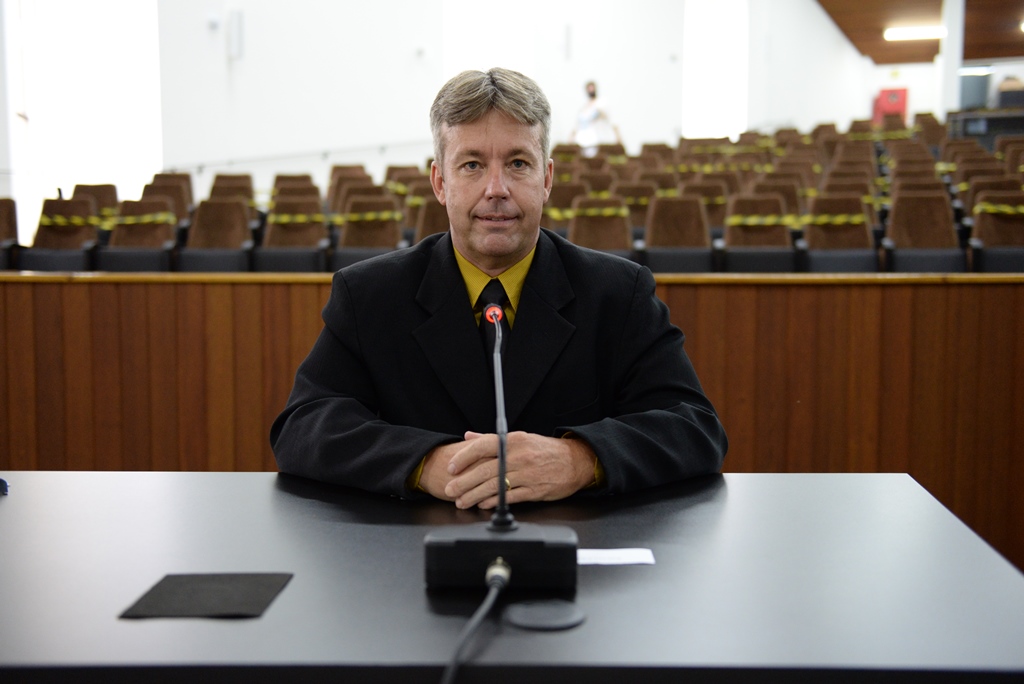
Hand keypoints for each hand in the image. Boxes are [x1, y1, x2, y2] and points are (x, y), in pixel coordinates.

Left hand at [422, 431, 596, 509]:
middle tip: (450, 489)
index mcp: (514, 441)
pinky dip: (494, 502)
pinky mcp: (534, 490)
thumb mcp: (519, 439)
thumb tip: (469, 437)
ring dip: (474, 495)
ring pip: (495, 485)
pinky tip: (483, 505)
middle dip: (464, 481)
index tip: (451, 467)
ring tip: (461, 501)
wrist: (575, 461)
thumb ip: (492, 439)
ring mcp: (527, 474)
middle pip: (485, 469)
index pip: (483, 446)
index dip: (464, 457)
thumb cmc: (545, 450)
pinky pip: (510, 497)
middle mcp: (519, 456)